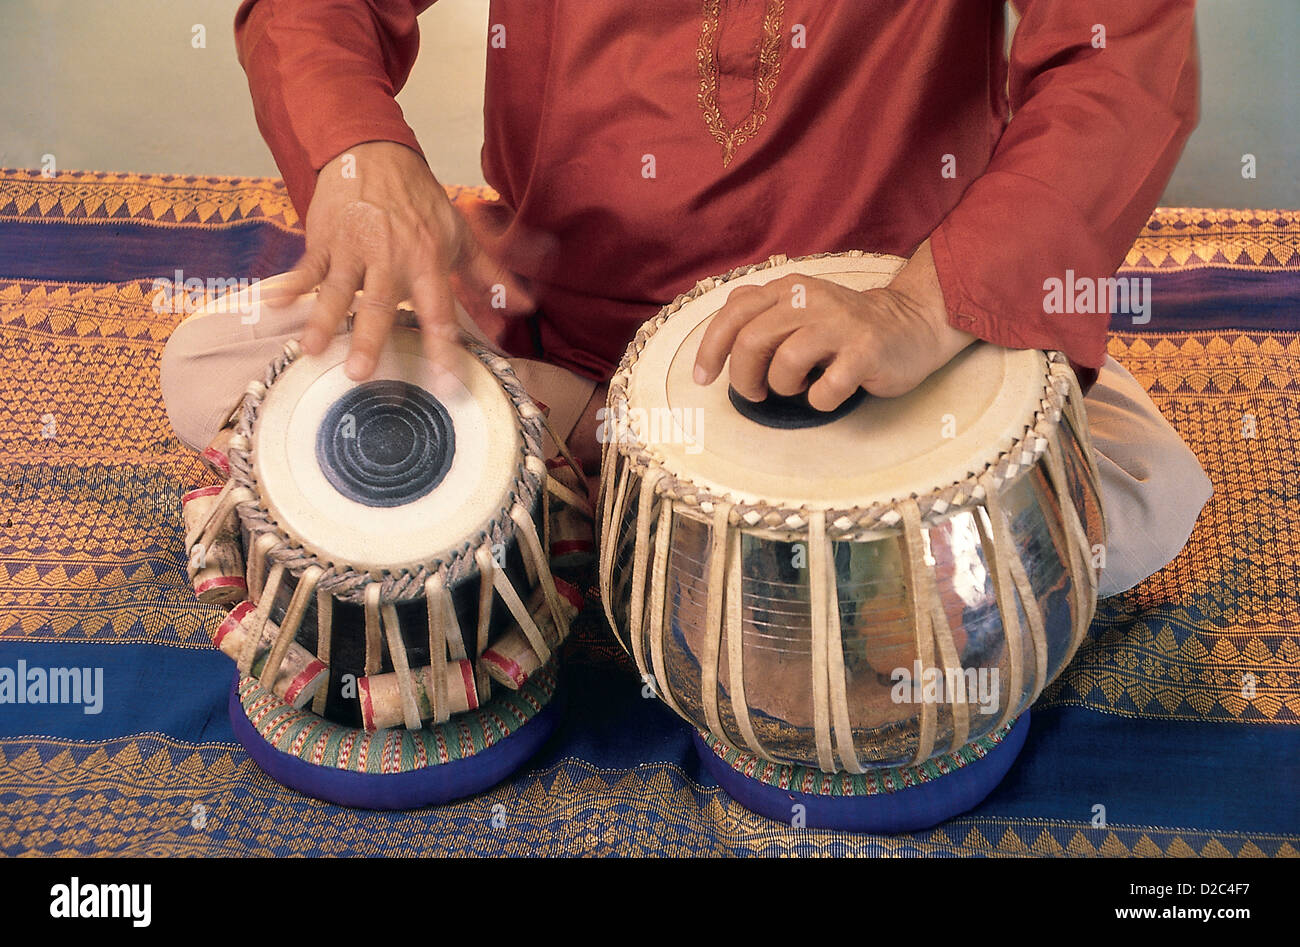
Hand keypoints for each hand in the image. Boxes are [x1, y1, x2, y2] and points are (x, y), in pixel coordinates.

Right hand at [271, 141, 533, 378]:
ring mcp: (353, 249)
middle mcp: (389, 258)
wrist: (374, 153)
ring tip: (310, 349)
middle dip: (368, 338)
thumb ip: (490, 274)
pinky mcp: (324, 240)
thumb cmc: (419, 200)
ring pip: (337, 289)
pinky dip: (289, 284)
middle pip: (379, 304)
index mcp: (426, 261)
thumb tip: (526, 306)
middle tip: (359, 373)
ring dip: (323, 319)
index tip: (444, 380)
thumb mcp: (460, 234)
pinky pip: (306, 266)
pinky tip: (273, 302)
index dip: (443, 345)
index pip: (438, 310)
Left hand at [693, 241, 975, 407]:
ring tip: (798, 387)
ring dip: (783, 387)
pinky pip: (825, 389)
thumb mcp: (800, 306)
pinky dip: (819, 400)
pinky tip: (829, 393)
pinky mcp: (866, 351)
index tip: (703, 379)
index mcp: (788, 288)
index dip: (710, 350)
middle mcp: (810, 299)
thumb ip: (763, 308)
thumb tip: (725, 319)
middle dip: (744, 377)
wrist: (912, 325)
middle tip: (755, 393)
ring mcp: (840, 324)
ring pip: (784, 363)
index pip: (733, 314)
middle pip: (751, 341)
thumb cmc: (845, 327)